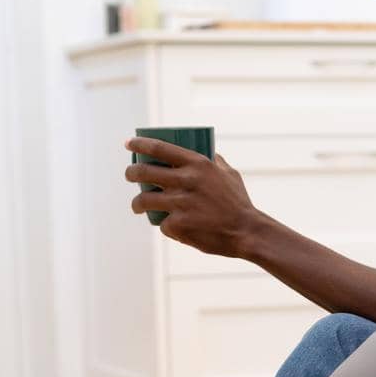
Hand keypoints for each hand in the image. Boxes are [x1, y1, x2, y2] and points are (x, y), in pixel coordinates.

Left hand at [124, 137, 264, 255]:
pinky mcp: (178, 225)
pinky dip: (167, 226)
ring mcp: (180, 203)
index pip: (159, 148)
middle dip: (131, 173)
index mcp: (198, 164)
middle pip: (143, 172)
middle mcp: (186, 180)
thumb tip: (206, 151)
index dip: (139, 144)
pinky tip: (174, 228)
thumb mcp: (229, 174)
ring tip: (137, 206)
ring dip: (136, 203)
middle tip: (130, 176)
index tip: (129, 144)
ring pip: (144, 200)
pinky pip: (163, 224)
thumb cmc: (239, 202)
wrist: (247, 232)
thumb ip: (214, 161)